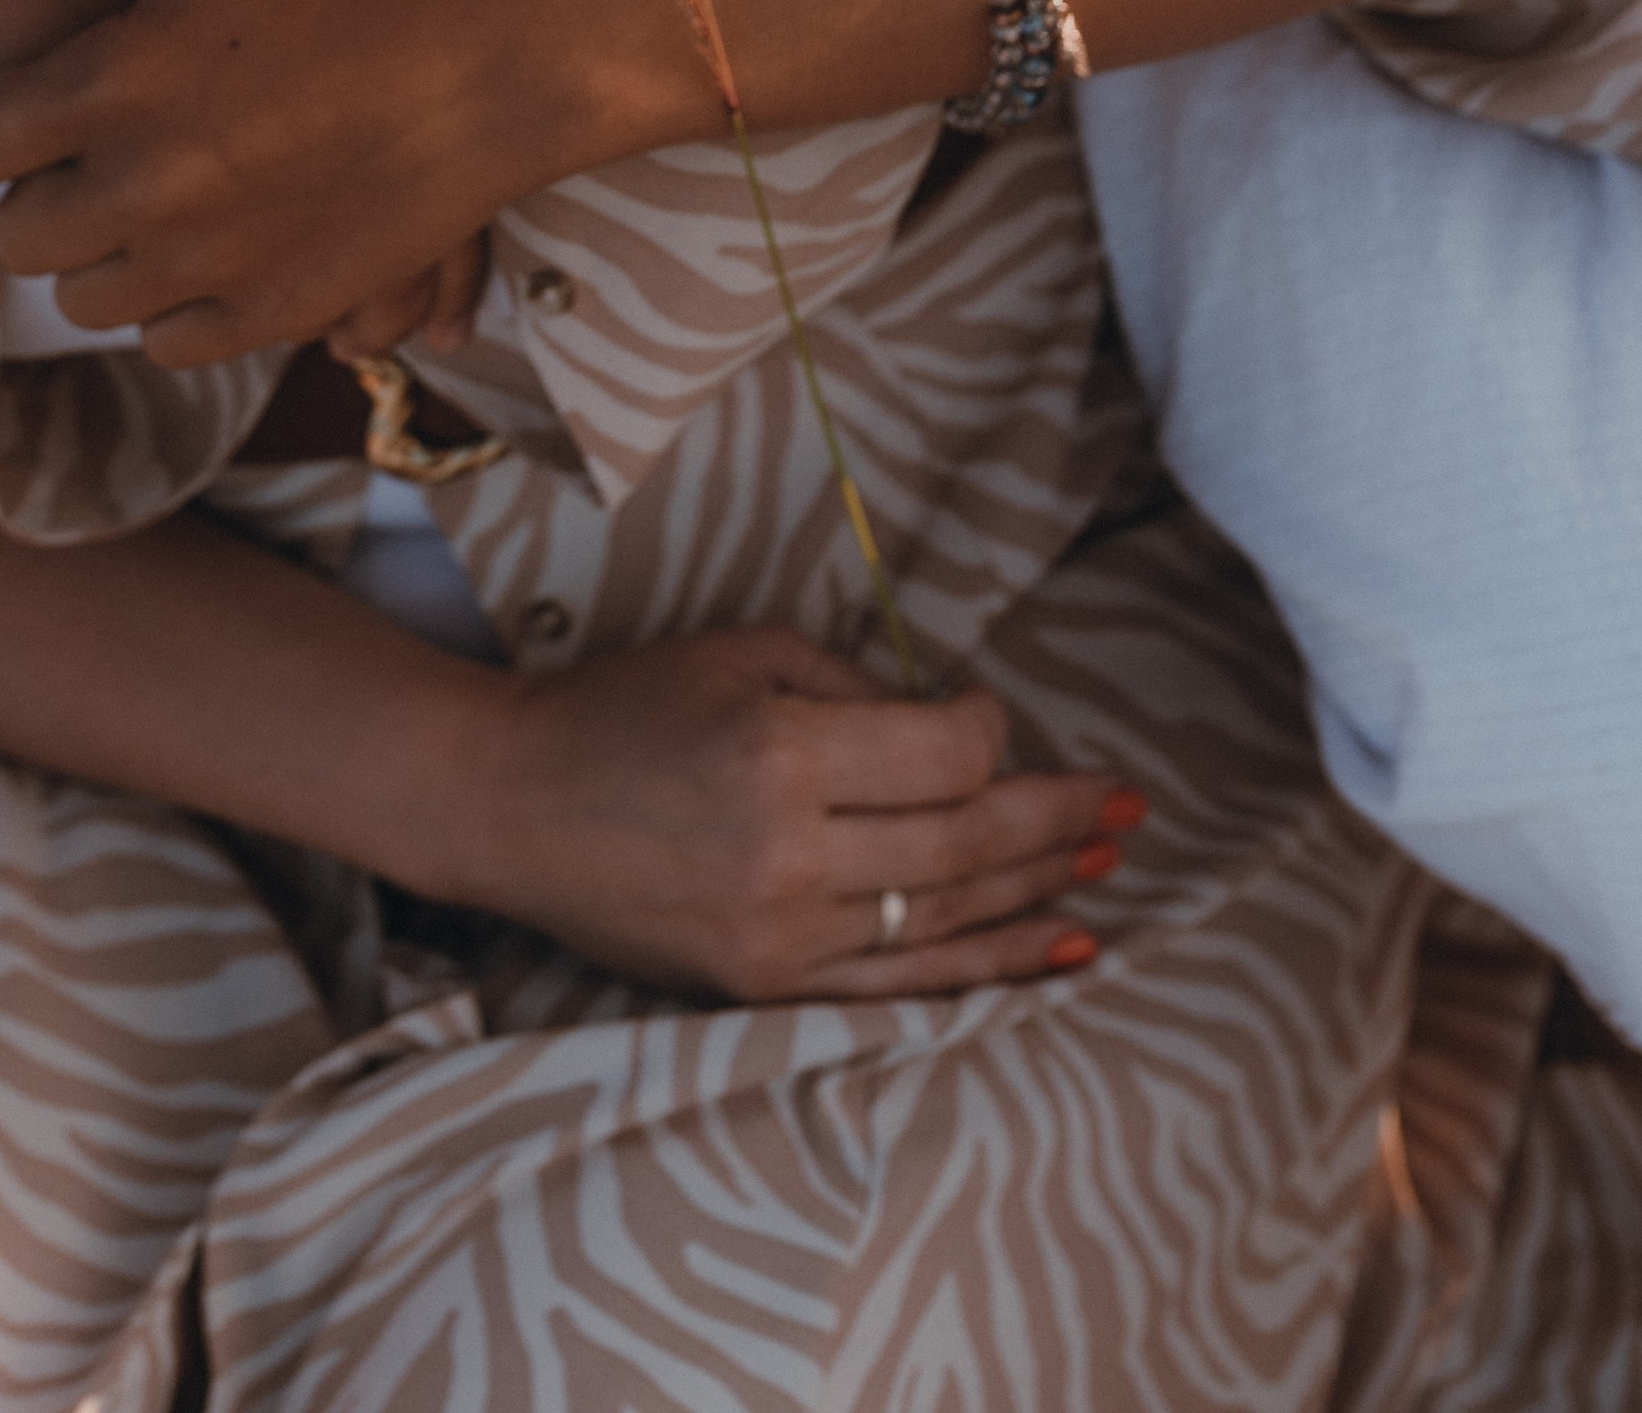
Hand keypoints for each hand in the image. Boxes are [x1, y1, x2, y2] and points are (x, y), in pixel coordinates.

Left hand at [0, 0, 693, 355]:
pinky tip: (211, 237)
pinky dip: (174, 301)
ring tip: (152, 189)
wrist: (497, 52)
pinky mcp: (275, 312)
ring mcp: (213, 262)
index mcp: (114, 82)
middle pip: (14, 238)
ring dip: (100, 251)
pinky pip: (169, 341)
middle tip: (85, 149)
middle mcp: (148, 186)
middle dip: (32, 193)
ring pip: (84, 299)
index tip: (10, 108)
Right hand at [437, 631, 1134, 1000]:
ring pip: (947, 922)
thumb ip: (857, 690)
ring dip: (1042, 893)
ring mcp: (779, 934)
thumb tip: (959, 732)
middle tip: (1128, 802)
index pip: (944, 754)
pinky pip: (903, 987)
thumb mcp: (744, 653)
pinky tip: (1059, 952)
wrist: (513, 804)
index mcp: (783, 752)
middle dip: (1058, 819)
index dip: (992, 730)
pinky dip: (990, 971)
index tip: (994, 713)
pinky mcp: (765, 986)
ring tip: (1108, 865)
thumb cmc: (629, 705)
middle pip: (965, 846)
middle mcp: (789, 854)